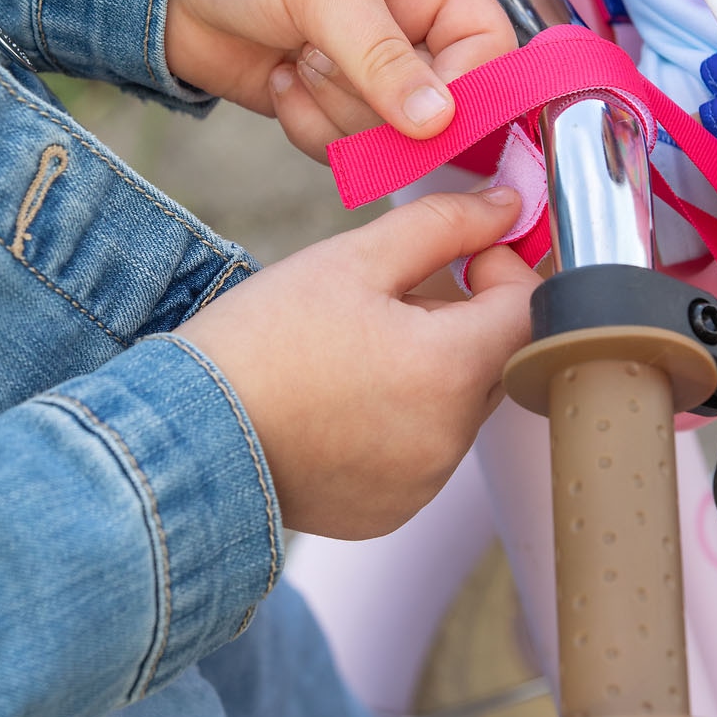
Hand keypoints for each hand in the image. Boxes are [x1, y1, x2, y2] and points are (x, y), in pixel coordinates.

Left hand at [165, 0, 516, 158]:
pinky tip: (280, 80)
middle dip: (375, 102)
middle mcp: (412, 32)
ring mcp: (372, 77)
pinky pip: (346, 153)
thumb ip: (383, 57)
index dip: (470, 91)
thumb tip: (441, 123)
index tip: (427, 118)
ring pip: (391, 140)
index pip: (491, 49)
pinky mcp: (332, 111)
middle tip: (322, 60)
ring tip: (297, 59)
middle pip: (443, 110)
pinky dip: (307, 128)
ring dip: (334, 113)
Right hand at [181, 186, 538, 536]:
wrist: (183, 436)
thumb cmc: (262, 342)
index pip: (532, 309)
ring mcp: (423, 484)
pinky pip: (425, 450)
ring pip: (460, 405)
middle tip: (391, 294)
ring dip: (431, 367)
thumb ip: (443, 224)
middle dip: (462, 317)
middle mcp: (451, 440)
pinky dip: (403, 417)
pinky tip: (341, 396)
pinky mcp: (390, 512)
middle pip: (498, 358)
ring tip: (354, 347)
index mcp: (450, 372)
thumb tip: (506, 205)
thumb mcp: (354, 260)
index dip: (504, 268)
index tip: (461, 253)